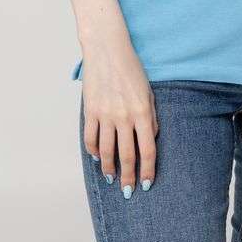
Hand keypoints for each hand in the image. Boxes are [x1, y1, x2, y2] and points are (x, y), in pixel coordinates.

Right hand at [80, 41, 158, 196]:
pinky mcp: (90, 110)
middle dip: (129, 177)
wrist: (108, 49)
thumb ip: (151, 116)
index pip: (148, 150)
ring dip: (110, 168)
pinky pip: (90, 138)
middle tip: (128, 192)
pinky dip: (93, 152)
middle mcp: (124, 116)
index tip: (146, 184)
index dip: (147, 171)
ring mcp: (106, 114)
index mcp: (143, 111)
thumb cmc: (132, 68)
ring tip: (112, 178)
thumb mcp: (148, 91)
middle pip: (127, 156)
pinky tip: (97, 158)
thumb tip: (150, 139)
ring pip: (106, 151)